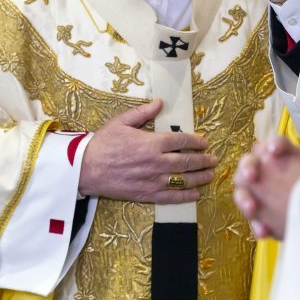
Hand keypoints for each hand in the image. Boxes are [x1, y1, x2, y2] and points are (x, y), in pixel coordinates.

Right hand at [79, 99, 217, 203]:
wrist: (86, 169)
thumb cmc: (103, 143)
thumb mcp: (121, 121)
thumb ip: (143, 112)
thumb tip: (160, 102)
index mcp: (151, 143)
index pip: (181, 141)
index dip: (196, 141)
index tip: (205, 142)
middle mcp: (156, 162)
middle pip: (187, 162)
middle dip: (204, 160)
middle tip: (214, 159)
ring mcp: (152, 180)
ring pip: (183, 180)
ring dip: (200, 178)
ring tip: (210, 175)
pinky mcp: (146, 194)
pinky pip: (171, 197)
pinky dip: (186, 196)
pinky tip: (196, 194)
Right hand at [234, 136, 299, 238]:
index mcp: (281, 154)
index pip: (275, 142)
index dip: (273, 145)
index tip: (274, 151)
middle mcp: (263, 168)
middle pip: (248, 162)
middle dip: (248, 168)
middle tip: (252, 177)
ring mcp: (255, 191)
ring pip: (241, 189)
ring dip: (244, 198)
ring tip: (253, 208)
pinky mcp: (256, 213)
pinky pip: (251, 217)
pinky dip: (256, 224)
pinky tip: (264, 231)